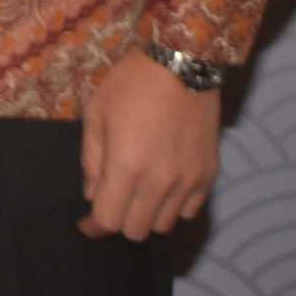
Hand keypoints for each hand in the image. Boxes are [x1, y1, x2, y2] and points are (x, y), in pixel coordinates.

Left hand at [79, 50, 221, 240]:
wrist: (182, 64)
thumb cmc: (130, 85)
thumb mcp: (96, 115)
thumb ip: (92, 161)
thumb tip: (92, 195)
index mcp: (127, 167)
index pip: (109, 220)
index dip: (94, 226)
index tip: (87, 222)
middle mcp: (160, 182)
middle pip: (137, 230)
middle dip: (119, 220)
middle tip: (113, 200)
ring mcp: (189, 181)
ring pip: (165, 225)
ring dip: (147, 215)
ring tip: (139, 191)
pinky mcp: (209, 175)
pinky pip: (190, 211)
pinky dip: (174, 207)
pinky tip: (164, 186)